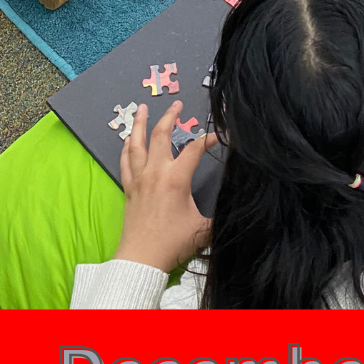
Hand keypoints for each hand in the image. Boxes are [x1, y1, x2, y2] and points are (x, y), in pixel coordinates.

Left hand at [114, 101, 216, 273]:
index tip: (218, 135)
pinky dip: (126, 148)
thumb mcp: (203, 228)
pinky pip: (125, 161)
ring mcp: (139, 178)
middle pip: (161, 135)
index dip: (208, 139)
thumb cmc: (173, 243)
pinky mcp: (129, 188)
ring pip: (137, 144)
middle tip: (177, 104)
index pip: (194, 149)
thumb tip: (238, 209)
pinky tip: (127, 140)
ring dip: (140, 124)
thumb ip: (220, 215)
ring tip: (142, 108)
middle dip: (170, 116)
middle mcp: (156, 172)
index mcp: (176, 178)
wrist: (141, 259)